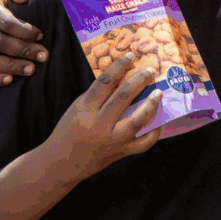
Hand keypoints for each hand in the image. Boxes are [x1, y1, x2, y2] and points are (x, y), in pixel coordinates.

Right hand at [48, 54, 161, 184]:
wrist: (61, 164)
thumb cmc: (68, 130)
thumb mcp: (78, 107)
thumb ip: (97, 94)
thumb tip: (121, 77)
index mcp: (85, 110)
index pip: (104, 83)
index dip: (119, 66)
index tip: (130, 56)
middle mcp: (99, 125)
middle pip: (123, 97)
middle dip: (139, 81)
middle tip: (150, 70)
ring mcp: (111, 141)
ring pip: (137, 121)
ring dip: (151, 104)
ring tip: (159, 92)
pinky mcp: (120, 153)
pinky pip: (143, 143)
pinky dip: (153, 132)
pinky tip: (159, 120)